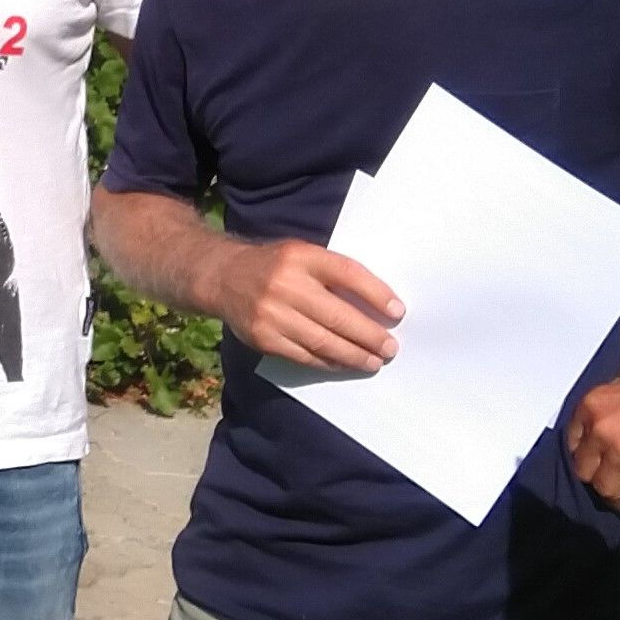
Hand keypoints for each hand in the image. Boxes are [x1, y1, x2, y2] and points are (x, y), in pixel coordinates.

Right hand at [221, 238, 403, 374]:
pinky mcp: (263, 337)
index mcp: (301, 256)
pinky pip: (304, 355)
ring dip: (353, 355)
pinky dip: (329, 363)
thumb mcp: (302, 254)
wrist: (222, 278)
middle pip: (337, 315)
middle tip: (390, 348)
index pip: (347, 274)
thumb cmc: (275, 266)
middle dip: (369, 335)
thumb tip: (377, 304)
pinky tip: (344, 364)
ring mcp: (272, 313)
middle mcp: (285, 284)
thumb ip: (332, 272)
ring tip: (373, 361)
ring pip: (322, 341)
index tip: (397, 312)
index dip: (375, 294)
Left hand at [563, 356, 619, 510]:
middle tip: (614, 486)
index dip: (588, 458)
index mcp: (590, 407)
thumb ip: (607, 419)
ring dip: (619, 497)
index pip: (574, 444)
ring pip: (606, 489)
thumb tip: (602, 447)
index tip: (597, 467)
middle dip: (600, 478)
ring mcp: (618, 452)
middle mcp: (597, 430)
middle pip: (584, 470)